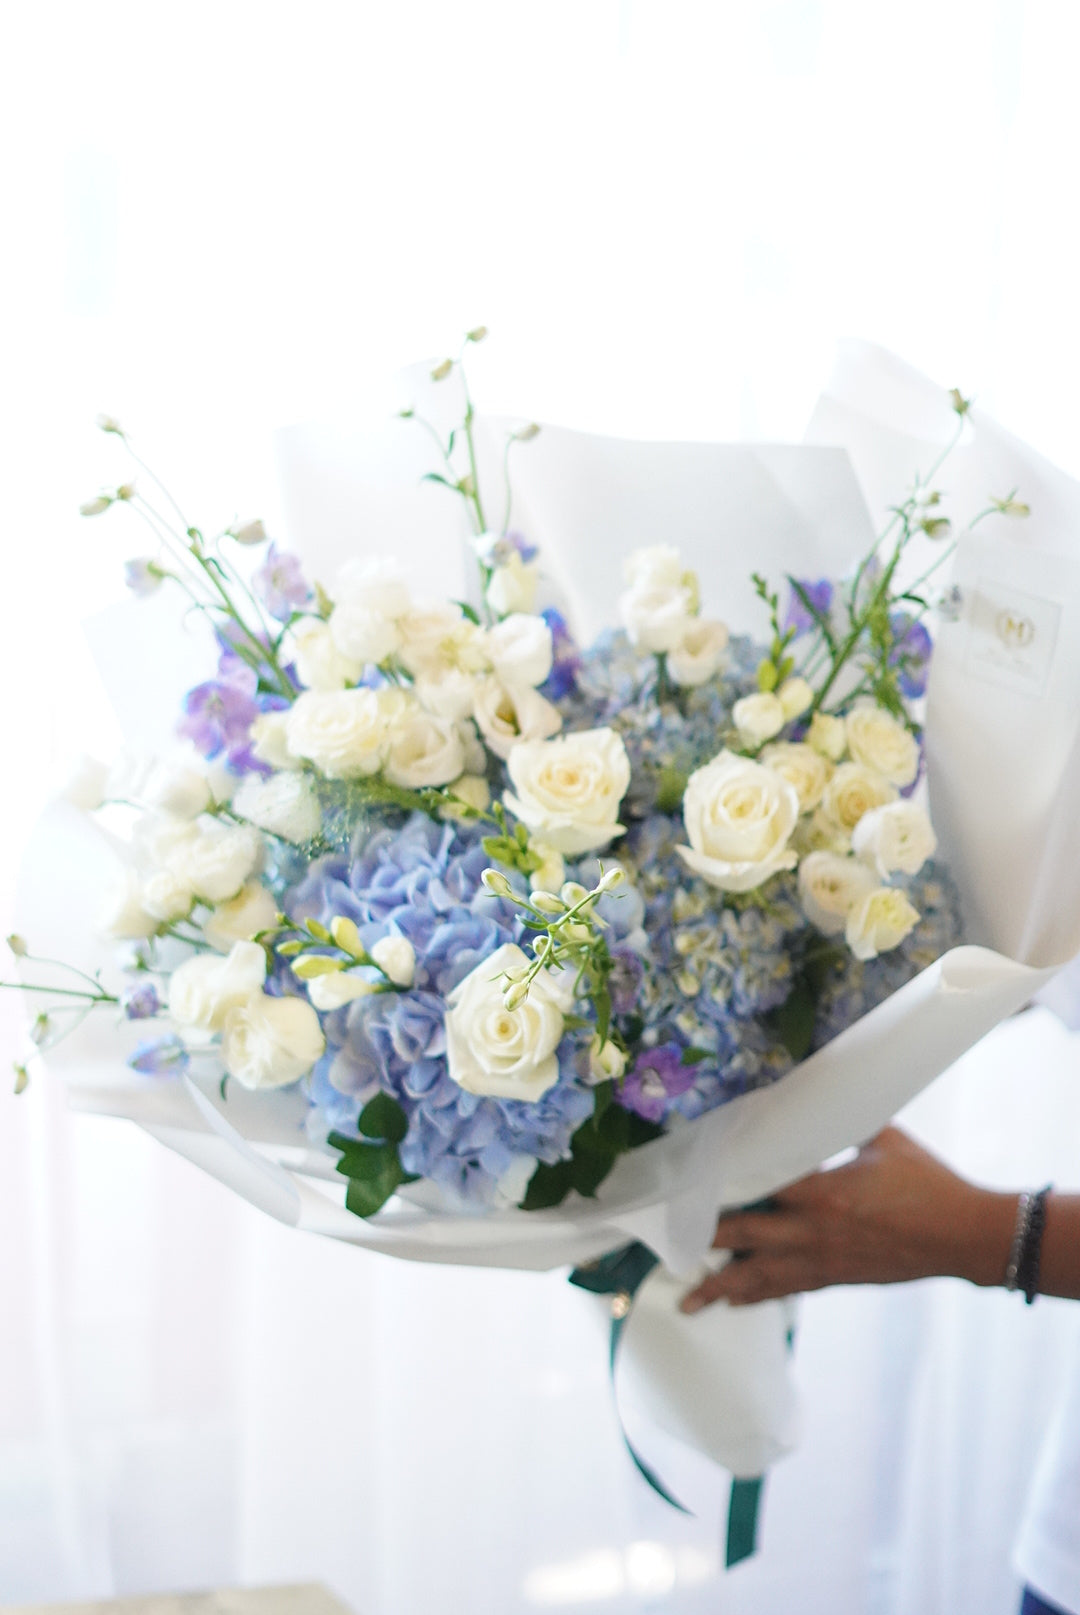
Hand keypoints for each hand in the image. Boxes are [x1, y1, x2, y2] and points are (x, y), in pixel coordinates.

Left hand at [680, 1126, 1017, 1313]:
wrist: (963, 1236)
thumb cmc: (928, 1184)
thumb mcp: (883, 1140)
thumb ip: (843, 1125)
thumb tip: (819, 1101)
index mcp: (821, 1191)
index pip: (756, 1188)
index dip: (718, 1190)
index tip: (685, 1188)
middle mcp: (813, 1231)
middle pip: (744, 1237)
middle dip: (704, 1243)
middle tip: (666, 1245)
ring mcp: (823, 1260)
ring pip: (760, 1277)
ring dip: (722, 1288)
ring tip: (689, 1300)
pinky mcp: (837, 1278)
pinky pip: (787, 1288)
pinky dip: (758, 1294)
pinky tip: (736, 1300)